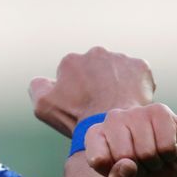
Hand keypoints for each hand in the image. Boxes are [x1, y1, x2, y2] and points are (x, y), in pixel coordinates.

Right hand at [28, 47, 155, 136]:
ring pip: (116, 70)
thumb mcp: (43, 105)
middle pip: (95, 68)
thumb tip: (41, 80)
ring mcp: (119, 58)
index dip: (76, 91)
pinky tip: (130, 101)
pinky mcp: (140, 66)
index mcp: (71, 60)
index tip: (81, 106)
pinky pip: (137, 75)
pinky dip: (135, 85)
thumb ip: (36, 87)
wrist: (110, 124)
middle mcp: (95, 52)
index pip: (73, 73)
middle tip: (100, 105)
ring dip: (115, 82)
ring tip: (116, 105)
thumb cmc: (76, 117)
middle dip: (96, 82)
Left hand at [85, 103, 176, 176]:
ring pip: (147, 151)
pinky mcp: (160, 111)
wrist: (176, 167)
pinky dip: (170, 154)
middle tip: (142, 164)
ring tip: (154, 156)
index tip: (122, 170)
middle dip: (139, 169)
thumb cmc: (143, 176)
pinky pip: (166, 146)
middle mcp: (112, 119)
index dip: (115, 174)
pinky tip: (167, 147)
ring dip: (155, 163)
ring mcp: (136, 111)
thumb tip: (127, 165)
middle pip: (124, 155)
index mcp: (95, 136)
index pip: (97, 160)